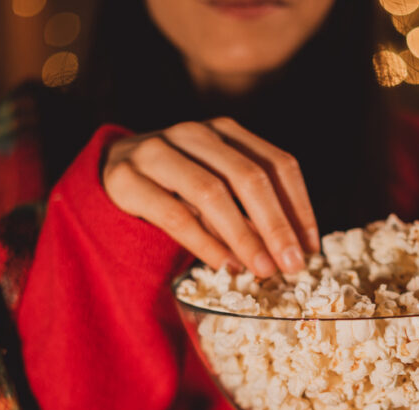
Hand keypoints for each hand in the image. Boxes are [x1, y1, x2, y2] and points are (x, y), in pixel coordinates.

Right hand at [102, 117, 319, 277]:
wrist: (108, 173)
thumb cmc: (175, 187)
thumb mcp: (217, 186)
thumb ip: (250, 207)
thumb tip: (293, 248)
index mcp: (225, 131)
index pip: (277, 164)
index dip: (299, 207)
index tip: (311, 247)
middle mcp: (193, 133)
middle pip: (248, 177)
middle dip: (276, 225)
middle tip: (293, 264)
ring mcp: (156, 151)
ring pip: (211, 192)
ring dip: (243, 236)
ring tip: (262, 270)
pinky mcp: (125, 179)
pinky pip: (173, 213)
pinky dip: (203, 242)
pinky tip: (223, 265)